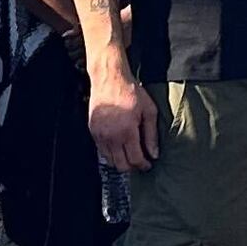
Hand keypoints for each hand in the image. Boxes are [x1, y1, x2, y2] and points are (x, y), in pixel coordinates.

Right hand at [86, 54, 156, 172]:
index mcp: (127, 131)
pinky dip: (111, 152)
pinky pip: (101, 150)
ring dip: (120, 161)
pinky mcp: (92, 131)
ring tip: (129, 153)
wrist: (110, 78)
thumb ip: (151, 135)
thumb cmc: (131, 92)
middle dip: (132, 167)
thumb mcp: (149, 111)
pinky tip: (119, 145)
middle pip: (121, 165)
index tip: (148, 164)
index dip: (143, 165)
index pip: (135, 159)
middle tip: (140, 161)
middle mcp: (111, 136)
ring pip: (110, 160)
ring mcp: (99, 135)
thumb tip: (154, 154)